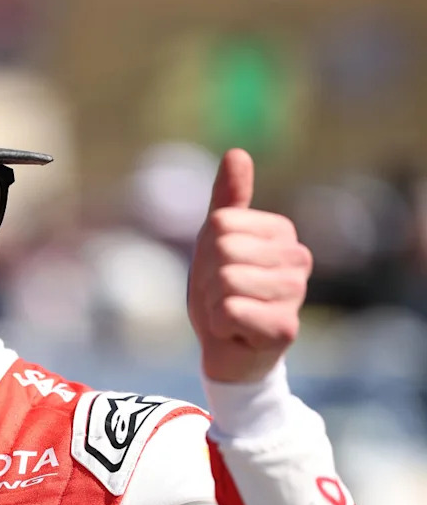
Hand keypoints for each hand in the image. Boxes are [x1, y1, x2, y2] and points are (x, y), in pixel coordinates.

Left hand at [187, 149, 312, 382]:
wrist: (229, 352)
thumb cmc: (222, 293)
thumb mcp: (216, 241)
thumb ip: (228, 200)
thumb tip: (237, 153)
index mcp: (281, 232)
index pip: (220, 223)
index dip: (205, 251)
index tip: (217, 271)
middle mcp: (298, 258)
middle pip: (222, 249)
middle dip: (206, 278)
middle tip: (220, 296)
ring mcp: (295, 294)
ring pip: (225, 280)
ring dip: (212, 302)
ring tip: (228, 313)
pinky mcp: (285, 328)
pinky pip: (229, 311)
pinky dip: (219, 325)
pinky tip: (235, 332)